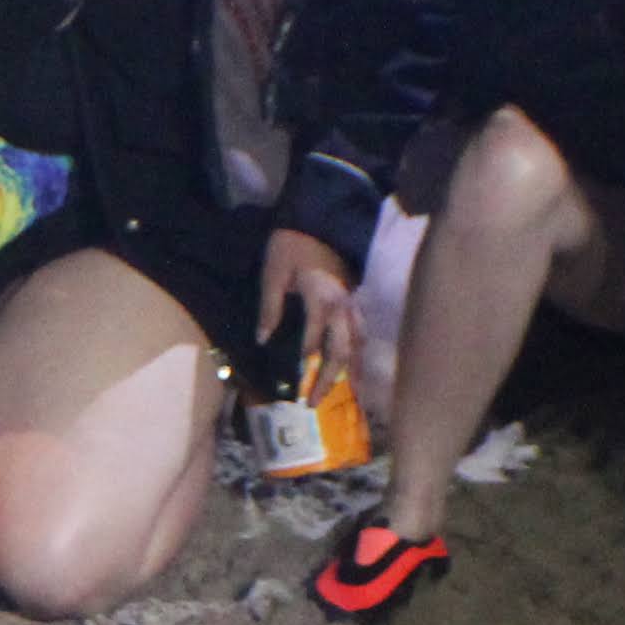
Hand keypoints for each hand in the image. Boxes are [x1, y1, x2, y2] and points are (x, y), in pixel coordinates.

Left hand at [256, 227, 359, 399]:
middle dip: (328, 380)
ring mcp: (353, 304)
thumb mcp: (272, 274)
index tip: (293, 387)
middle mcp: (343, 305)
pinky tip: (355, 372)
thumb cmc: (290, 245)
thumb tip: (263, 341)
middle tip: (312, 404)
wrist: (317, 219)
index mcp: (322, 298)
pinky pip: (361, 333)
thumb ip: (270, 309)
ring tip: (346, 399)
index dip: (304, 364)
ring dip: (350, 372)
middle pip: (342, 351)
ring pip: (357, 345)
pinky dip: (358, 355)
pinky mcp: (355, 302)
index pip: (314, 339)